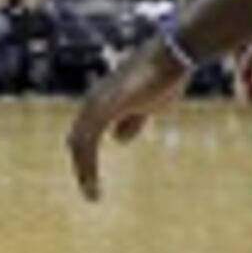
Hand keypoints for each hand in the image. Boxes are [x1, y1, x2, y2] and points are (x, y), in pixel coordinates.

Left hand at [67, 38, 194, 202]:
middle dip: (82, 168)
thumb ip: (132, 121)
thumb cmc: (165, 77)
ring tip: (92, 196)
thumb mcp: (148, 106)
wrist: (174, 56)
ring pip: (79, 145)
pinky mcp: (105, 108)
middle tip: (91, 194)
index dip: (87, 158)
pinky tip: (95, 185)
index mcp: (103, 102)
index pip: (85, 134)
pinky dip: (88, 167)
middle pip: (77, 140)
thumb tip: (117, 140)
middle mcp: (93, 102)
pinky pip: (88, 143)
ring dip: (84, 172)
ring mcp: (96, 104)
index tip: (93, 181)